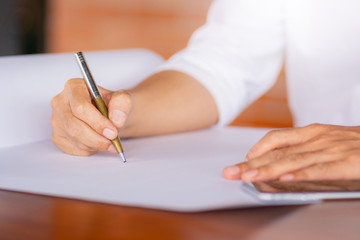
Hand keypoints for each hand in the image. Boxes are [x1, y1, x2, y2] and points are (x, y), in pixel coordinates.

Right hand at [50, 78, 131, 155]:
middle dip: (97, 137)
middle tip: (113, 140)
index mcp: (74, 87)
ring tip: (109, 141)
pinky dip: (90, 149)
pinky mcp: (58, 136)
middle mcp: (60, 102)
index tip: (112, 131)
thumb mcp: (123, 99)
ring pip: (74, 138)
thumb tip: (117, 119)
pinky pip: (73, 148)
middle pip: (74, 126)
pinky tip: (98, 142)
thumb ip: (122, 104)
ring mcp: (57, 120)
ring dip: (95, 144)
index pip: (81, 107)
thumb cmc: (113, 105)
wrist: (111, 116)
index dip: (97, 122)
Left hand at [223, 124, 359, 181]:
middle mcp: (318, 138)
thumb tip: (281, 164)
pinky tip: (284, 180)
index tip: (242, 161)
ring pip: (293, 161)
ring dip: (268, 170)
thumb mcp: (329, 141)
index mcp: (313, 132)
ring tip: (248, 177)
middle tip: (230, 172)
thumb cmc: (358, 143)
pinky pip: (320, 169)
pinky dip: (300, 174)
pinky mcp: (348, 162)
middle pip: (278, 152)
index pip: (276, 139)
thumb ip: (306, 150)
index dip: (256, 150)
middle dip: (251, 163)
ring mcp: (332, 149)